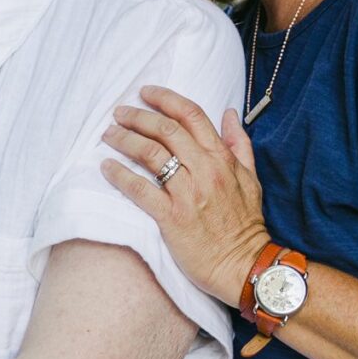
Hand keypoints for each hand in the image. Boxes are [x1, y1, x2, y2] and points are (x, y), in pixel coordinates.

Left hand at [100, 85, 271, 306]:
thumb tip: (230, 113)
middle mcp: (205, 171)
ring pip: (151, 155)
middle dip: (138, 116)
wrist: (246, 266)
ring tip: (108, 135)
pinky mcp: (172, 218)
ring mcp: (188, 194)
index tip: (145, 92)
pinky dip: (120, 175)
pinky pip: (140, 190)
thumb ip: (239, 145)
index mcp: (222, 159)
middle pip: (166, 130)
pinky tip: (106, 167)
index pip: (192, 115)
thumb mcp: (251, 179)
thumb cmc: (245, 224)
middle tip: (118, 113)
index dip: (166, 98)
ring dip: (124, 140)